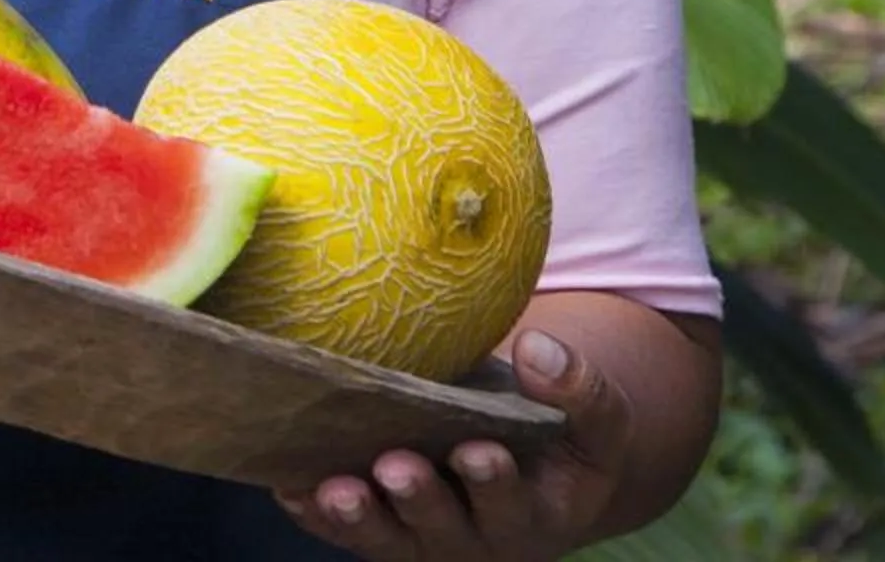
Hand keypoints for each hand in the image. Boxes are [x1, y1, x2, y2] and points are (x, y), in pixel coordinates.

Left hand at [274, 330, 629, 561]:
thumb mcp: (593, 419)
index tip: (478, 450)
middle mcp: (475, 537)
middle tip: (396, 467)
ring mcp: (421, 539)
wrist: (532, 470)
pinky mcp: (379, 530)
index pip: (514, 504)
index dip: (493, 483)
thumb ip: (579, 388)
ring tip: (337, 490)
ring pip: (386, 538)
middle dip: (420, 500)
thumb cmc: (561, 438)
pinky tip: (291, 486)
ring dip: (359, 516)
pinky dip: (315, 513)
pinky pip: (341, 530)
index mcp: (535, 514)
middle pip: (442, 528)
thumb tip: (537, 345)